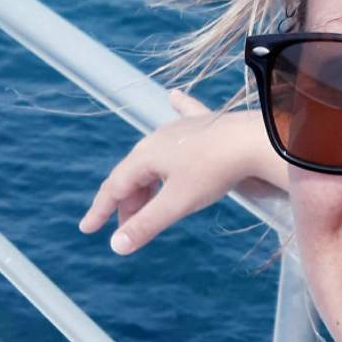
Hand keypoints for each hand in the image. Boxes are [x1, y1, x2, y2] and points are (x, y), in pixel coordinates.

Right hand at [79, 90, 278, 254]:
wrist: (252, 140)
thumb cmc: (214, 171)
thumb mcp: (177, 203)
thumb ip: (146, 224)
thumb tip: (116, 246)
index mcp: (144, 158)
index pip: (114, 188)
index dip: (101, 210)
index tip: (88, 228)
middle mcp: (156, 139)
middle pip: (134, 174)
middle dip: (128, 202)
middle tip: (129, 229)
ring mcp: (180, 128)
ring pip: (155, 156)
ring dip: (147, 179)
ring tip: (147, 200)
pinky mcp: (206, 122)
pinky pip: (186, 113)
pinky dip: (177, 108)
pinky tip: (174, 95)